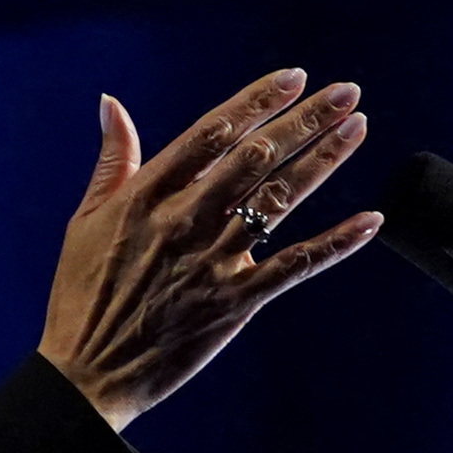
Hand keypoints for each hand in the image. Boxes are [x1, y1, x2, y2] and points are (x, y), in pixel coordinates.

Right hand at [34, 69, 380, 428]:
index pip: (211, 132)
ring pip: (277, 201)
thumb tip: (112, 103)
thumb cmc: (83, 295)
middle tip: (345, 92)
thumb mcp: (87, 220)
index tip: (293, 78)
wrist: (88, 374)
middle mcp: (183, 222)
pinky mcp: (234, 303)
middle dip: (304, 120)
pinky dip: (334, 244)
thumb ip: (113, 160)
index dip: (256, 101)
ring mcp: (212, 263)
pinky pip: (294, 267)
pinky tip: (369, 220)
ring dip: (323, 161)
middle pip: (254, 157)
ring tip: (356, 128)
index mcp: (145, 196)